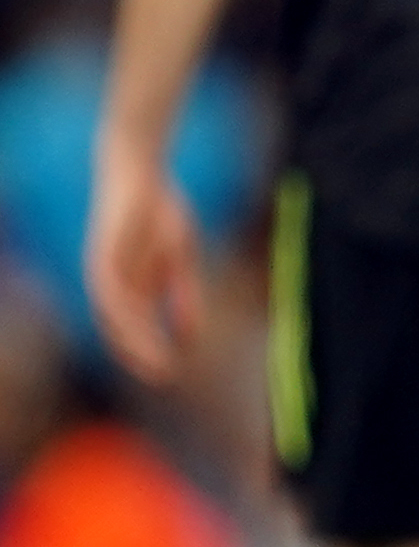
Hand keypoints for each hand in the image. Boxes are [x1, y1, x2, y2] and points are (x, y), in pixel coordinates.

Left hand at [86, 153, 204, 386]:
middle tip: (164, 376)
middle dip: (142, 354)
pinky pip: (110, 291)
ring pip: (115, 317)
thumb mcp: (180, 258)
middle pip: (121, 330)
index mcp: (129, 287)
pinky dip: (124, 311)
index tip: (170, 372)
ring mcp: (104, 271)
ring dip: (133, 340)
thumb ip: (182, 294)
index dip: (150, 351)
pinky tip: (140, 322)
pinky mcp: (101, 256)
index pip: (135, 329)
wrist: (141, 170)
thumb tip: (191, 336)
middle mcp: (111, 284)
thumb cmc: (160, 211)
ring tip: (154, 358)